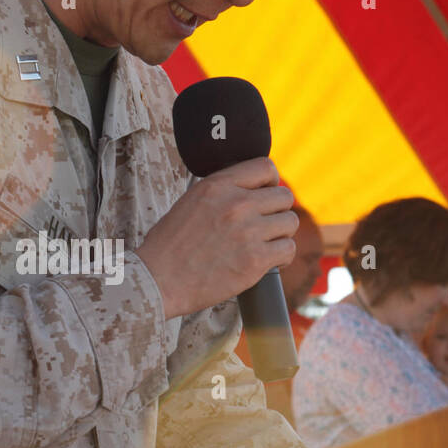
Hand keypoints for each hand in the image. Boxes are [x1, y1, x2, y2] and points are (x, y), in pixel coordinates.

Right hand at [135, 158, 297, 319]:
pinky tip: (268, 262)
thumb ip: (220, 193)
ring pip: (290, 222)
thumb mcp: (189, 202)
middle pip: (284, 196)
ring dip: (281, 235)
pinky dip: (282, 257)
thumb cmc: (168, 246)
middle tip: (264, 228)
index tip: (266, 196)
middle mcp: (236, 204)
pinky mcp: (255, 260)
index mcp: (217, 186)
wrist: (157, 280)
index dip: (271, 182)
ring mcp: (248, 231)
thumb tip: (249, 191)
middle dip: (277, 212)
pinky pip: (288, 249)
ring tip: (265, 246)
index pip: (265, 167)